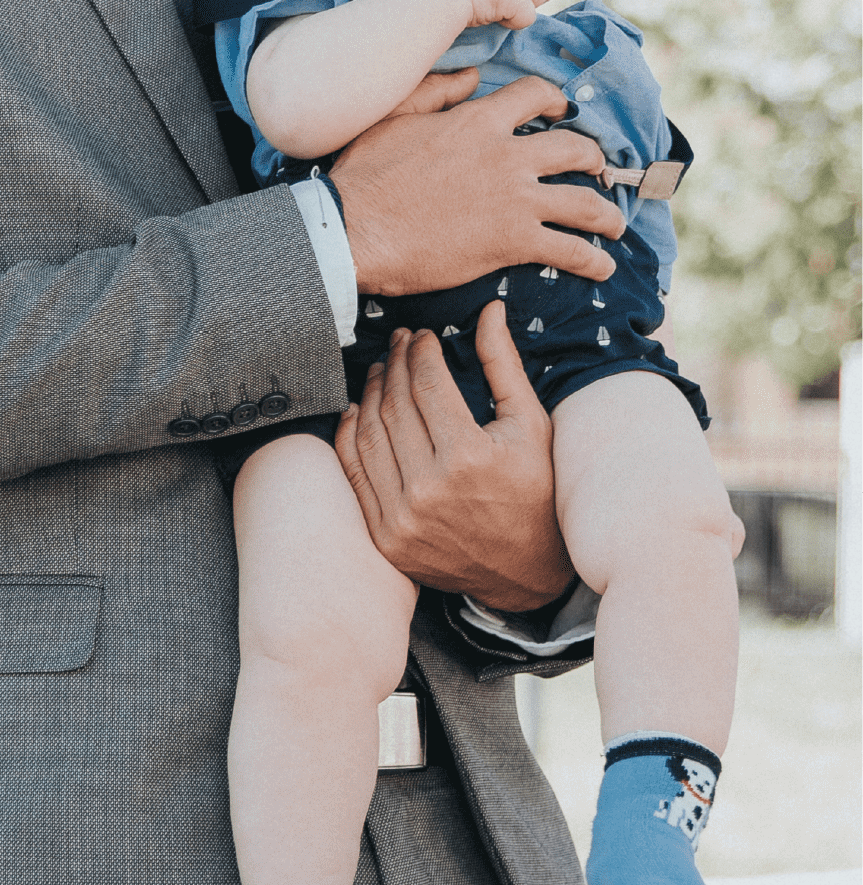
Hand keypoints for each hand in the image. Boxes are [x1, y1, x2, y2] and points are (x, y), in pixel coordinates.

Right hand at [329, 72, 622, 294]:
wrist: (356, 229)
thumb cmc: (366, 176)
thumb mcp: (394, 117)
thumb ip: (436, 92)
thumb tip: (471, 77)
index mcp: (478, 122)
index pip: (534, 95)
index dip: (556, 101)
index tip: (563, 112)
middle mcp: (507, 156)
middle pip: (575, 149)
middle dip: (594, 160)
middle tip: (598, 171)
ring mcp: (516, 200)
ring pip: (585, 202)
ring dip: (607, 215)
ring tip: (614, 225)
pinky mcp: (514, 241)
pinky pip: (570, 250)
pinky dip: (593, 260)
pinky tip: (602, 267)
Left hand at [335, 306, 573, 606]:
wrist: (527, 575)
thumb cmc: (536, 491)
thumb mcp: (531, 425)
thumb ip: (505, 365)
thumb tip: (489, 309)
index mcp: (469, 457)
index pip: (428, 384)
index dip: (421, 351)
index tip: (422, 336)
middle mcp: (430, 489)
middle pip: (395, 405)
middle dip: (395, 364)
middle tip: (398, 343)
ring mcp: (402, 517)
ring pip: (368, 435)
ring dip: (370, 393)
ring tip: (381, 370)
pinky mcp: (385, 537)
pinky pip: (355, 473)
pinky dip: (349, 436)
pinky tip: (356, 410)